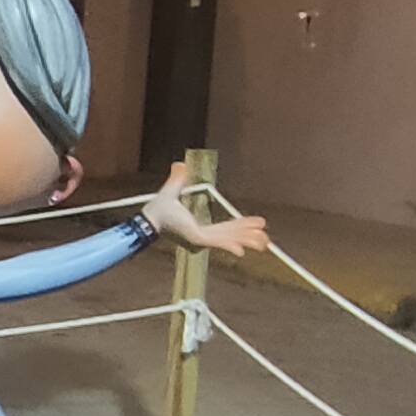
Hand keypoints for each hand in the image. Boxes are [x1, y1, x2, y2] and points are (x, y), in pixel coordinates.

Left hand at [142, 160, 267, 256]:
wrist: (149, 218)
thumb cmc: (157, 209)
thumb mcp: (172, 190)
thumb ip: (178, 178)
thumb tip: (179, 164)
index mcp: (199, 229)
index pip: (225, 229)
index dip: (241, 226)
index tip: (256, 225)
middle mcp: (202, 237)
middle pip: (231, 236)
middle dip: (250, 236)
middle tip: (266, 238)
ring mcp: (200, 239)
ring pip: (229, 239)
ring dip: (246, 240)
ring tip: (263, 242)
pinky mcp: (197, 238)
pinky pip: (218, 241)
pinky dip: (230, 245)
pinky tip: (241, 251)